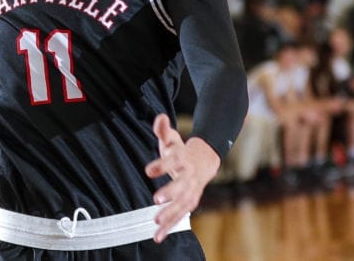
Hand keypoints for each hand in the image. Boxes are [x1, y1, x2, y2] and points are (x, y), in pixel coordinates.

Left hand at [143, 114, 219, 242]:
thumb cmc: (181, 150)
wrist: (205, 161)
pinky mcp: (189, 202)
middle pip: (181, 186)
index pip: (174, 161)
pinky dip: (170, 226)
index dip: (162, 165)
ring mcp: (191, 191)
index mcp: (183, 159)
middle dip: (170, 193)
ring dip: (170, 214)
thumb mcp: (172, 138)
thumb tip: (160, 117)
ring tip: (155, 222)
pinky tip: (158, 236)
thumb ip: (163, 129)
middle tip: (156, 199)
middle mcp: (189, 177)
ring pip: (182, 204)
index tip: (148, 170)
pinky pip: (180, 215)